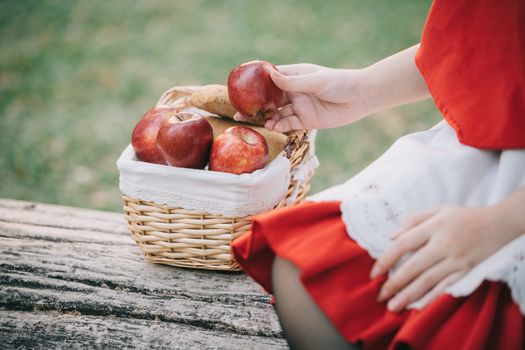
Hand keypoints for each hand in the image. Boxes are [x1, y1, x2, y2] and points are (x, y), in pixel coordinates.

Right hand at [233, 45, 430, 132]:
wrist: (361, 98)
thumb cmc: (340, 82)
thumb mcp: (316, 81)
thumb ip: (293, 82)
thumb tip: (271, 75)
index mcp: (295, 76)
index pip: (270, 79)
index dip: (255, 84)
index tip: (240, 89)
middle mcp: (294, 91)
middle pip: (270, 99)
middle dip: (255, 105)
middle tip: (239, 112)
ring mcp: (299, 106)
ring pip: (277, 113)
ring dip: (266, 118)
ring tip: (256, 123)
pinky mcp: (306, 121)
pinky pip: (288, 124)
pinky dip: (279, 126)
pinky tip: (272, 128)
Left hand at [369, 205, 512, 312]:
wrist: (498, 224)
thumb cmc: (464, 216)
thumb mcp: (438, 209)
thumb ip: (413, 220)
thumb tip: (391, 236)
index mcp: (433, 227)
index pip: (404, 244)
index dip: (387, 260)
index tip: (374, 273)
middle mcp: (443, 244)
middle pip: (414, 266)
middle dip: (395, 283)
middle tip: (380, 296)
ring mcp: (456, 260)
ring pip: (428, 280)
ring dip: (409, 295)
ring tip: (393, 306)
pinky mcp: (466, 271)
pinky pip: (446, 287)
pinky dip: (431, 297)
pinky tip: (418, 306)